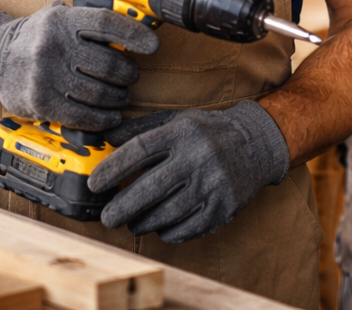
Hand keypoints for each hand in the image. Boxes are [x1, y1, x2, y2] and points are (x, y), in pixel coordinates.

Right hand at [0, 2, 159, 130]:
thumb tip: (132, 26)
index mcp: (62, 21)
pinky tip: (110, 116)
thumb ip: (86, 21)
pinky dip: (102, 118)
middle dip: (128, 74)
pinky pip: (81, 115)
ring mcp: (45, 75)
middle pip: (108, 63)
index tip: (153, 46)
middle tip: (132, 77)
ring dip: (118, 98)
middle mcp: (53, 45)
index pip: (106, 24)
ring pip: (98, 92)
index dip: (134, 35)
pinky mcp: (40, 102)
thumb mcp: (56, 17)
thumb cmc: (35, 37)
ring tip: (122, 97)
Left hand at [89, 100, 289, 242]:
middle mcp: (197, 157)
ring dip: (143, 222)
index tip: (95, 183)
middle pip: (150, 188)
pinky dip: (168, 231)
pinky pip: (186, 228)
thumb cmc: (207, 132)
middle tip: (107, 217)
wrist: (256, 144)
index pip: (140, 149)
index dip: (113, 168)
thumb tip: (106, 138)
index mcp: (183, 132)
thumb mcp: (177, 120)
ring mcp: (212, 184)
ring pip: (166, 213)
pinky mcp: (223, 208)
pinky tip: (160, 226)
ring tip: (133, 222)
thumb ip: (142, 128)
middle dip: (122, 207)